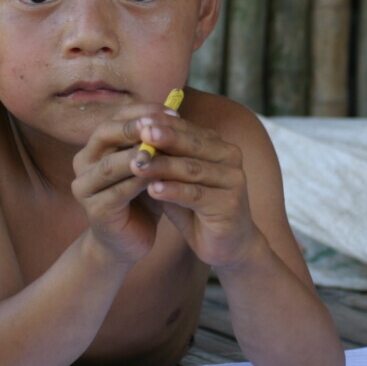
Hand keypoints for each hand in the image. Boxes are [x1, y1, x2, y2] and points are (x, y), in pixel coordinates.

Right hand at [71, 104, 170, 263]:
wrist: (129, 240)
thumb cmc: (142, 197)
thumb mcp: (149, 166)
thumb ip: (154, 143)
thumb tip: (174, 112)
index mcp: (95, 146)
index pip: (115, 118)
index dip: (141, 112)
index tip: (171, 111)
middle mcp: (83, 163)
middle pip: (104, 134)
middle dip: (133, 127)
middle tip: (159, 125)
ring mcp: (85, 188)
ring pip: (109, 164)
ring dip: (135, 155)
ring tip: (160, 149)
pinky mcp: (94, 211)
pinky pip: (117, 193)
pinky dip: (138, 184)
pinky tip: (158, 178)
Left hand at [129, 113, 260, 268]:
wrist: (228, 245)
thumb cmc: (198, 208)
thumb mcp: (177, 181)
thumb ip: (163, 162)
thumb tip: (133, 140)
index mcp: (218, 146)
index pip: (188, 129)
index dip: (162, 124)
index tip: (136, 120)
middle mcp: (230, 158)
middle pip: (193, 144)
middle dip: (164, 137)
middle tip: (139, 131)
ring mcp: (233, 181)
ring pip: (193, 169)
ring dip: (163, 165)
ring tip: (138, 163)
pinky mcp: (230, 205)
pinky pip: (196, 195)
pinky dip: (173, 190)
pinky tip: (153, 189)